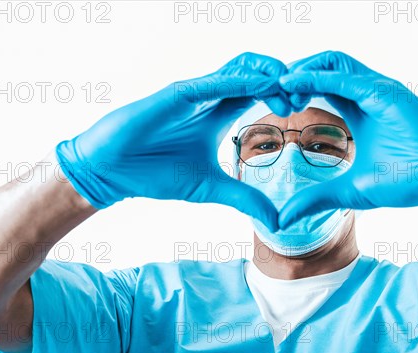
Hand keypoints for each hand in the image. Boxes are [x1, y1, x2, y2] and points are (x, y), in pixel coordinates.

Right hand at [56, 52, 291, 230]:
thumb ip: (244, 197)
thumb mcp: (210, 188)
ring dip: (268, 74)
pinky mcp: (177, 94)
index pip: (260, 92)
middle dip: (284, 80)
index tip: (305, 109)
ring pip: (238, 68)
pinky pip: (213, 82)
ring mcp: (194, 92)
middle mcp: (210, 97)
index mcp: (220, 113)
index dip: (284, 94)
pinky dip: (238, 82)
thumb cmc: (155, 173)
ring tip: (289, 92)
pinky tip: (261, 87)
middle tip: (303, 98)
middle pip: (256, 72)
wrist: (112, 172)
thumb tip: (276, 220)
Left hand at [278, 51, 417, 226]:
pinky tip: (292, 83)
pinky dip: (317, 76)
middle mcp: (366, 93)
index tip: (272, 107)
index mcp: (357, 110)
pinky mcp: (385, 92)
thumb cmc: (412, 181)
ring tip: (277, 86)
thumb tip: (283, 218)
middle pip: (321, 68)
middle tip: (267, 92)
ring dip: (301, 69)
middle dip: (291, 75)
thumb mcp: (350, 191)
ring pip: (332, 61)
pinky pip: (345, 76)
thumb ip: (316, 199)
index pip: (319, 87)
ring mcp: (376, 89)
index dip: (293, 91)